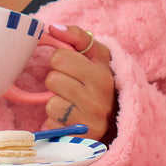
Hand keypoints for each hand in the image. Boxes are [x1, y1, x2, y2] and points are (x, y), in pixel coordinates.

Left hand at [44, 25, 116, 141]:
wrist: (114, 121)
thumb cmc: (98, 83)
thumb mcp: (96, 57)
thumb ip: (77, 37)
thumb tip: (53, 28)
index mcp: (103, 73)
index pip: (60, 57)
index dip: (60, 60)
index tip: (70, 66)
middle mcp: (101, 97)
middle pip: (53, 79)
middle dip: (56, 80)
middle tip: (69, 85)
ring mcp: (91, 119)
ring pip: (51, 103)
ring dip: (55, 102)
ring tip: (70, 102)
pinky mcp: (81, 137)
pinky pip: (52, 123)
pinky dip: (56, 120)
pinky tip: (69, 118)